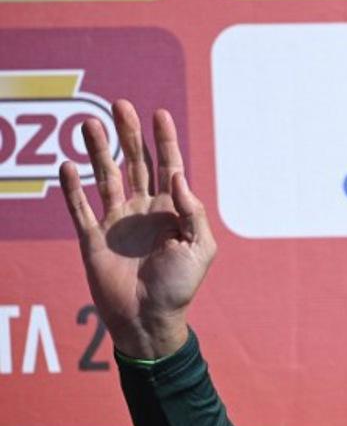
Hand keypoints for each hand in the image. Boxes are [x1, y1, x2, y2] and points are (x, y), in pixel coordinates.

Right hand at [59, 100, 215, 358]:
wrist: (149, 319)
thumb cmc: (180, 287)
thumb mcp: (200, 248)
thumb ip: (192, 212)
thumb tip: (177, 175)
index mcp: (172, 211)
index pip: (169, 166)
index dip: (164, 140)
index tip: (160, 112)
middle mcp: (144, 210)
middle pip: (135, 163)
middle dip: (129, 134)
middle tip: (120, 105)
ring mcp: (117, 222)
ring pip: (106, 177)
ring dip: (98, 151)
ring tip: (89, 123)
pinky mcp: (93, 238)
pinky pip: (80, 208)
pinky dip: (72, 187)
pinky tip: (67, 165)